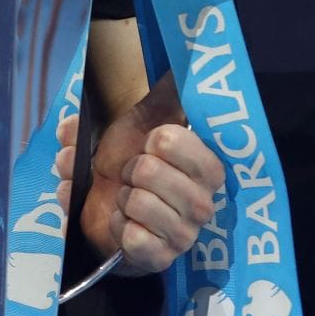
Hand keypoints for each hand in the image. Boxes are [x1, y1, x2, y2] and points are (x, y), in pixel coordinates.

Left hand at [57, 73, 224, 273]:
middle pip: (148, 170)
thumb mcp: (146, 120)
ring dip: (120, 198)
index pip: (171, 140)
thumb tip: (184, 56)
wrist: (107, 208)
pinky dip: (116, 226)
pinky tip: (123, 224)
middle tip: (133, 176)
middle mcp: (204, 201)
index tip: (152, 146)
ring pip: (137, 201)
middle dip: (129, 169)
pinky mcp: (161, 259)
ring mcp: (184, 234)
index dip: (152, 141)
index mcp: (208, 165)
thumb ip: (166, 92)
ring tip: (127, 199)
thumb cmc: (130, 160)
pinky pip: (131, 236)